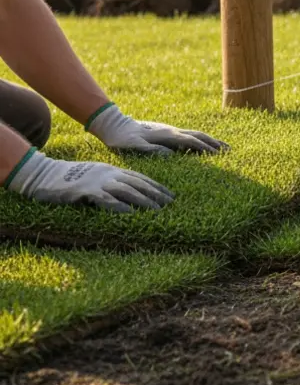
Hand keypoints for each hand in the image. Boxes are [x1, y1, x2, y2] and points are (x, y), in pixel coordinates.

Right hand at [4, 149, 173, 212]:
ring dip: (144, 201)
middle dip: (155, 194)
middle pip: (138, 184)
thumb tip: (125, 196)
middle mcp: (109, 173)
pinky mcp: (85, 191)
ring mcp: (97, 181)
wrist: (43, 173)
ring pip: (126, 191)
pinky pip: (105, 199)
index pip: (140, 178)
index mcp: (112, 170)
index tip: (170, 195)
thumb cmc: (69, 178)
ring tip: (157, 210)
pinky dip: (119, 206)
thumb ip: (109, 183)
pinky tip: (130, 213)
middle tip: (170, 204)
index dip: (156, 186)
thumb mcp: (94, 176)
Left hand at [86, 103, 226, 155]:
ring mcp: (170, 130)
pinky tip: (202, 144)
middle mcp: (171, 130)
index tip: (220, 154)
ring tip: (222, 147)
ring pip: (195, 134)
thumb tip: (169, 155)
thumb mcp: (133, 147)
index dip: (205, 148)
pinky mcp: (167, 132)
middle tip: (230, 150)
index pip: (191, 141)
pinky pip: (188, 136)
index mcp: (166, 135)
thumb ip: (151, 150)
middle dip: (214, 142)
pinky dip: (200, 140)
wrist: (114, 124)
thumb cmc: (122, 139)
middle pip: (198, 135)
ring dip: (210, 140)